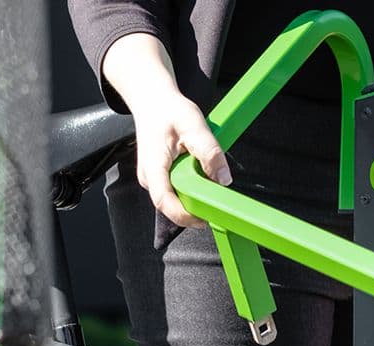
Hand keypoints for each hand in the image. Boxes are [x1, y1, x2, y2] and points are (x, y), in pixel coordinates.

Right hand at [102, 33, 232, 227]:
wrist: (152, 100)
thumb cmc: (169, 109)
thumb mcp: (194, 125)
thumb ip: (209, 152)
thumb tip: (224, 179)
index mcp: (153, 166)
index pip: (164, 201)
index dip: (185, 215)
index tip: (207, 217)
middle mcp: (149, 178)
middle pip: (172, 206)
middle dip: (195, 207)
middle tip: (218, 200)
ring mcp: (153, 180)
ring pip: (176, 200)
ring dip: (196, 196)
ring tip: (209, 180)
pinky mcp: (161, 179)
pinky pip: (178, 192)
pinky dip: (193, 188)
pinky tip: (202, 176)